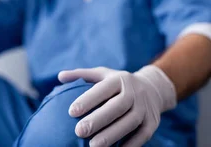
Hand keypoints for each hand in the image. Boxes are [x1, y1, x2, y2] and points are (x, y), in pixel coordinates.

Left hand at [58, 66, 176, 146]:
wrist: (153, 89)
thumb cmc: (117, 83)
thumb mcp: (101, 74)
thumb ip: (81, 75)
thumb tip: (60, 76)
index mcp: (118, 79)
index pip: (102, 89)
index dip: (87, 100)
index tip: (71, 112)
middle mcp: (134, 92)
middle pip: (116, 107)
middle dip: (98, 120)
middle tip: (79, 132)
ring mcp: (145, 108)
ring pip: (129, 122)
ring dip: (112, 135)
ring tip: (93, 146)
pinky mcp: (152, 123)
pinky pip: (142, 135)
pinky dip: (130, 145)